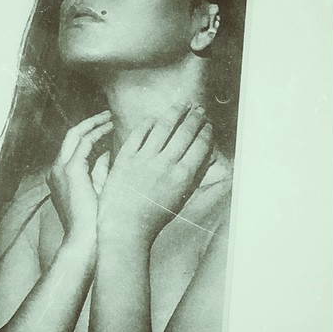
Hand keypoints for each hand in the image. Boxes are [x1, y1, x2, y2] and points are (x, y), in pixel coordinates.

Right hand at [46, 111, 112, 242]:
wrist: (86, 241)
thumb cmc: (96, 221)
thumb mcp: (98, 189)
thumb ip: (100, 169)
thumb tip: (108, 151)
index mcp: (60, 176)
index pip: (73, 147)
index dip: (89, 134)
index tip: (107, 127)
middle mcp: (56, 170)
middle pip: (71, 137)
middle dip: (90, 123)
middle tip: (108, 115)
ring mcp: (60, 170)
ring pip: (75, 135)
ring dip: (94, 124)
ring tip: (111, 118)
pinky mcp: (70, 171)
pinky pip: (84, 143)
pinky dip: (98, 133)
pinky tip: (111, 129)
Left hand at [98, 103, 212, 246]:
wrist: (125, 227)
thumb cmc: (154, 218)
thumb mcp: (180, 200)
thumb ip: (194, 178)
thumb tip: (206, 159)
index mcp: (183, 176)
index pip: (200, 145)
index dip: (205, 132)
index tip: (207, 124)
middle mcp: (166, 164)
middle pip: (185, 132)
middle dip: (194, 117)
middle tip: (198, 109)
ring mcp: (144, 159)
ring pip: (163, 127)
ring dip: (175, 113)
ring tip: (181, 104)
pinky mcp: (125, 158)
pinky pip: (138, 134)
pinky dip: (147, 123)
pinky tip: (153, 118)